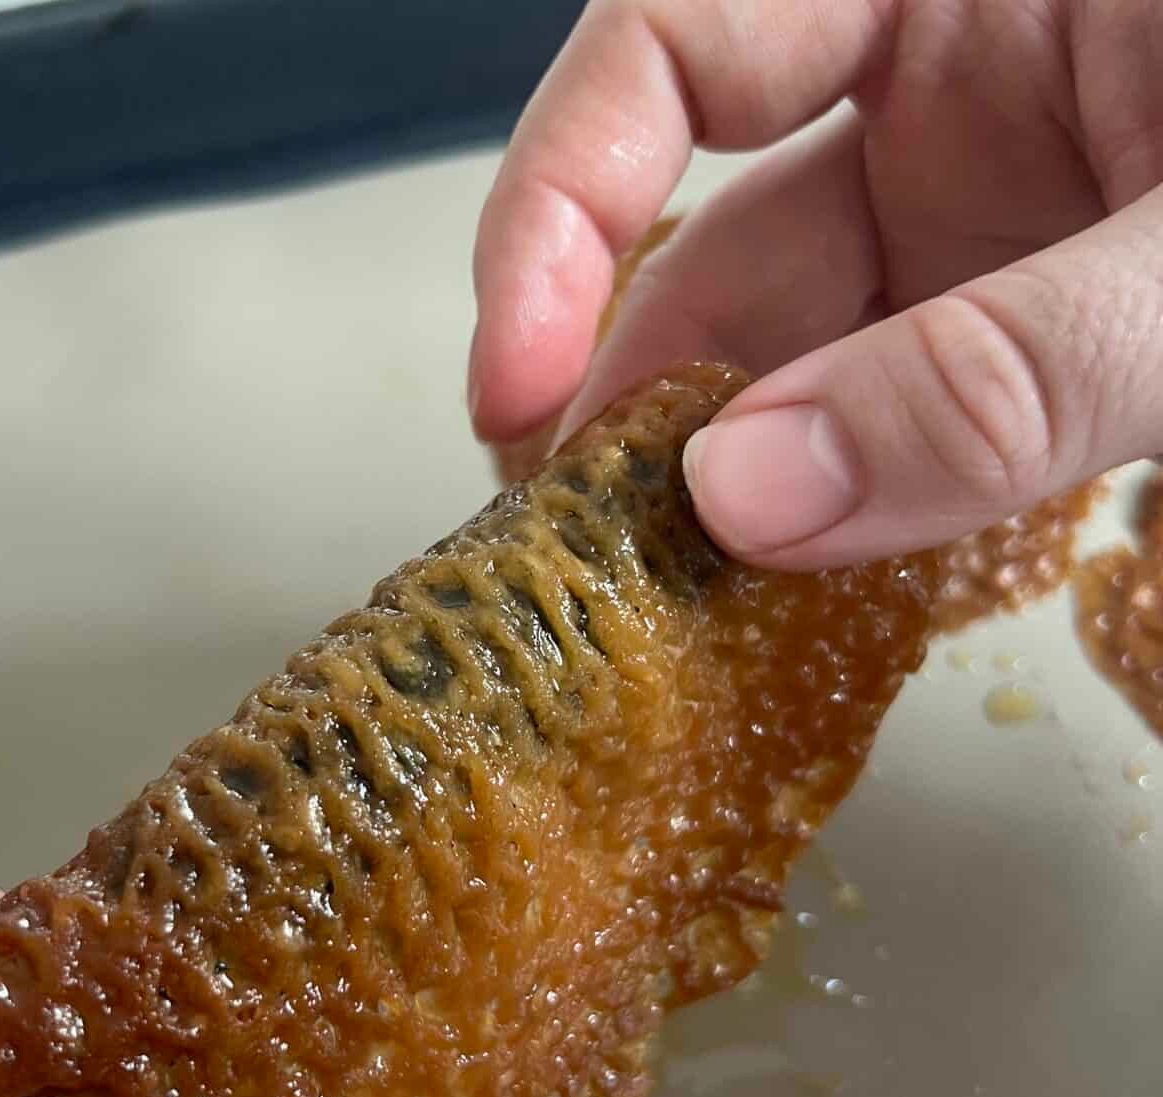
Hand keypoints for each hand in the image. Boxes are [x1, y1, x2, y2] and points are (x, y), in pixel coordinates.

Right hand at [468, 0, 1162, 566]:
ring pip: (799, 355)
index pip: (676, 42)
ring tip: (671, 597)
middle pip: (719, 238)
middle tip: (584, 546)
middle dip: (635, 397)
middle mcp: (958, 88)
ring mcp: (993, 219)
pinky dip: (839, 504)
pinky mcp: (1026, 331)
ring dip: (732, 480)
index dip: (558, 207)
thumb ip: (1004, 371)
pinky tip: (787, 582)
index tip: (513, 383)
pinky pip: (893, 417)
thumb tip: (744, 500)